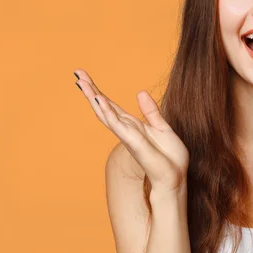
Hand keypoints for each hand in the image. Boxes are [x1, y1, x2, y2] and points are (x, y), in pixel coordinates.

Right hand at [74, 69, 188, 194]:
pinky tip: (99, 100)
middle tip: (77, 74)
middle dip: (91, 91)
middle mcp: (127, 130)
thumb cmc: (170, 158)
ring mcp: (128, 136)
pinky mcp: (133, 142)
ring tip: (82, 83)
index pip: (112, 106)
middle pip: (105, 107)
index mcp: (133, 126)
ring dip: (95, 98)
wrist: (175, 178)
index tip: (85, 76)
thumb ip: (151, 112)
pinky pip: (118, 125)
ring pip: (107, 114)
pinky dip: (108, 112)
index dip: (99, 92)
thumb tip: (140, 92)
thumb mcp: (163, 128)